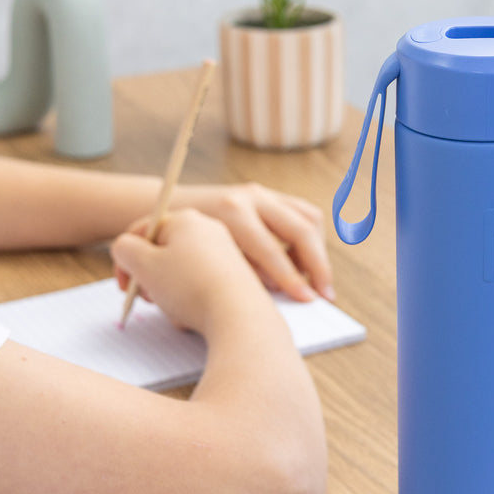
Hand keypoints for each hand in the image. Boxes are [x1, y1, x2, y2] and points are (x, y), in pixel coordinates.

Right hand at [110, 209, 263, 335]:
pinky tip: (193, 317)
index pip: (144, 230)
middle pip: (165, 252)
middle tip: (148, 298)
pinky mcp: (237, 276)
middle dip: (150, 277)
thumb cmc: (189, 288)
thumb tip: (127, 248)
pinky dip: (192, 301)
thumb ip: (125, 250)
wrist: (240, 317)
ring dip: (170, 293)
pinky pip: (202, 286)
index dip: (126, 258)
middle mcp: (209, 230)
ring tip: (175, 310)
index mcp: (186, 220)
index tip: (124, 284)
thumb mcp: (143, 265)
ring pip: (182, 274)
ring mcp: (226, 253)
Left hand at [172, 182, 333, 302]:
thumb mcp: (201, 259)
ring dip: (318, 252)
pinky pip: (305, 215)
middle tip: (325, 296)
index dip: (290, 278)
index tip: (305, 300)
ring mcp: (263, 193)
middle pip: (300, 229)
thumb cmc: (179, 245)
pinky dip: (311, 242)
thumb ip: (236, 273)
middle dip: (317, 266)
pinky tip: (303, 266)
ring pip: (309, 219)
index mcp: (230, 212)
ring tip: (316, 282)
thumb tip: (271, 292)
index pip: (271, 248)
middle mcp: (250, 197)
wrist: (168, 210)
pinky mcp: (270, 196)